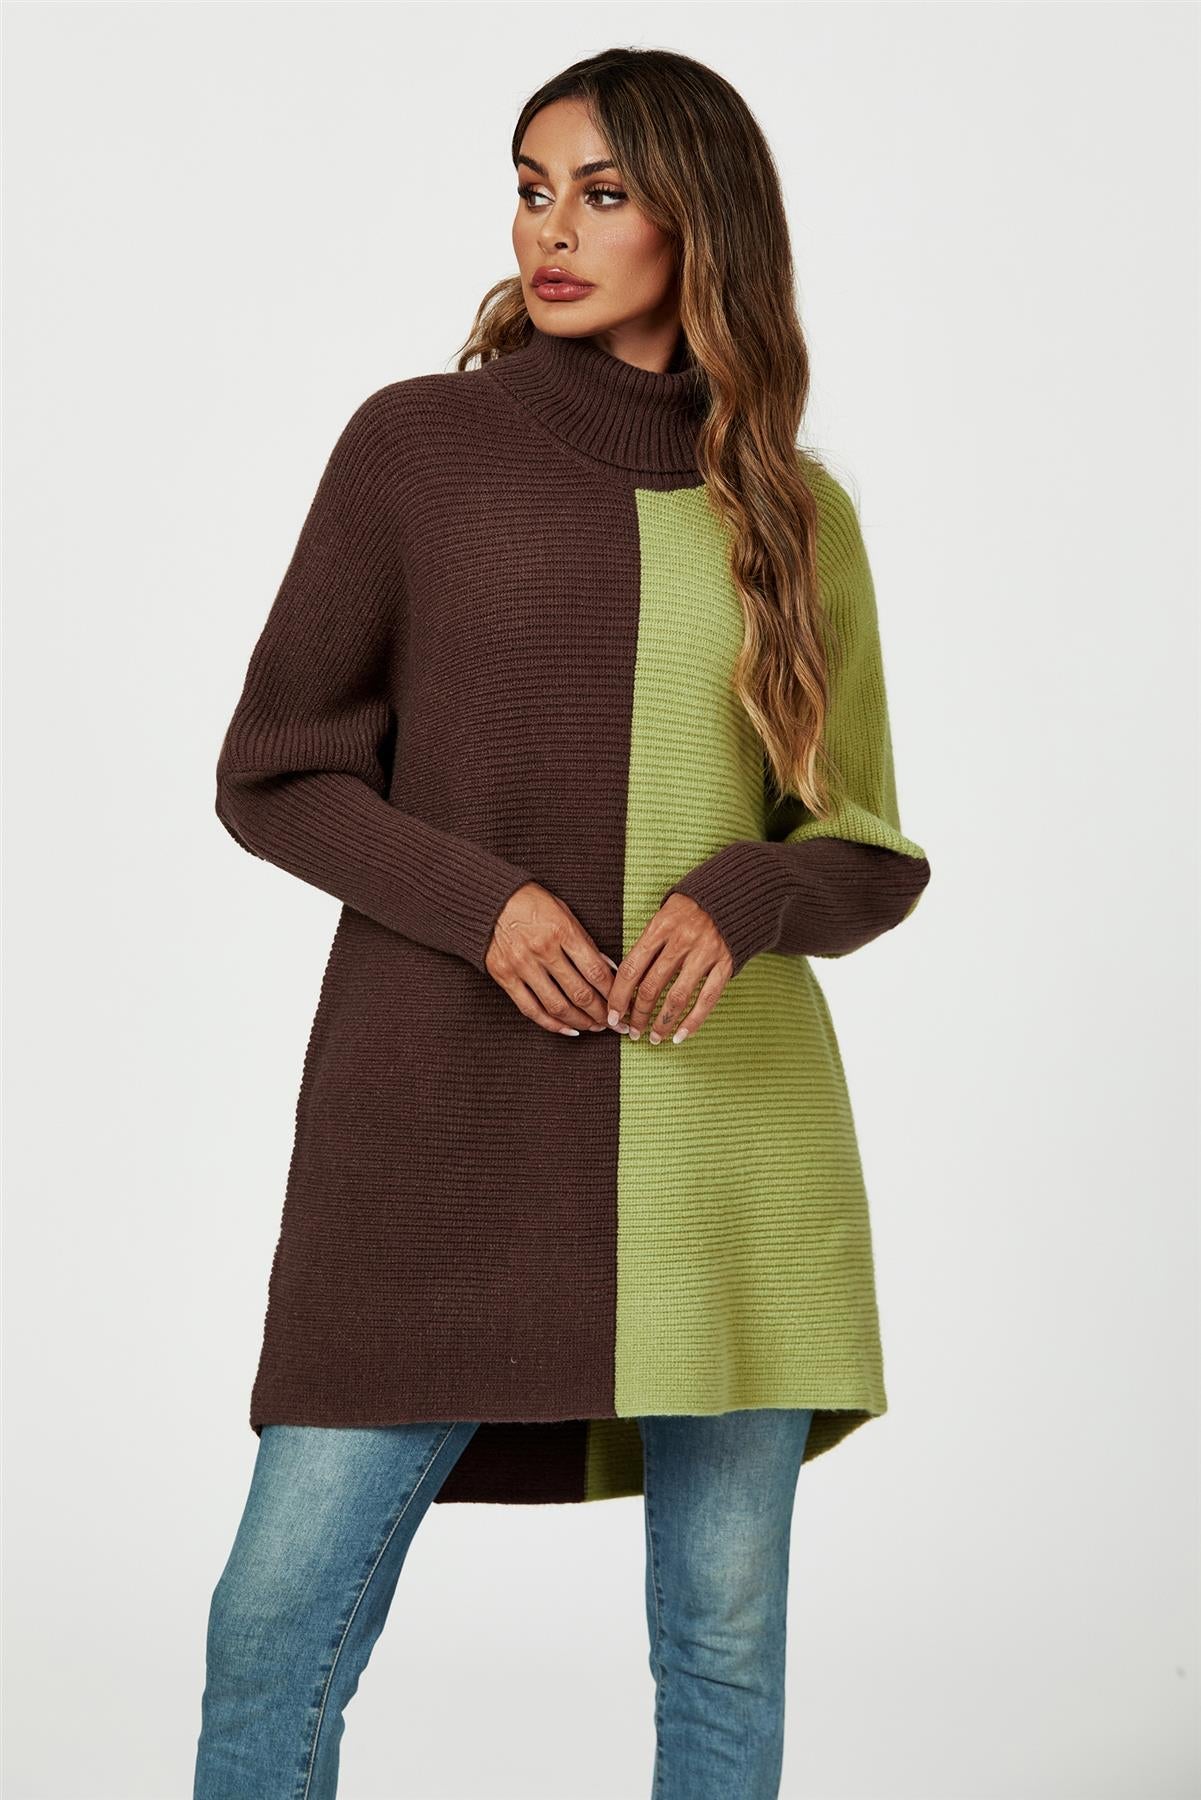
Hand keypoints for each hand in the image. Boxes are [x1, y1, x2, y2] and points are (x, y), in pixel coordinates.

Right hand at [485, 882, 616, 1035]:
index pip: (596, 971)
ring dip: (580, 1022)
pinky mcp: (504, 976)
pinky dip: (551, 1024)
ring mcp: (522, 965)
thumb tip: (608, 969)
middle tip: (613, 1022)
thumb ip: (585, 942)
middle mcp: (543, 950)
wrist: (489, 899)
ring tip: (594, 1027)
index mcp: (562, 931)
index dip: (613, 992)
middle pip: (580, 993)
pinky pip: (530, 1009)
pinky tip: (567, 1029)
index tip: (622, 1003)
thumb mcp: (564, 912)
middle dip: (601, 1013)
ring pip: (557, 1006)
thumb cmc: (531, 902)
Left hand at [606, 893, 733, 1044]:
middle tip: (631, 1031)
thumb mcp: (664, 914)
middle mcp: (681, 940)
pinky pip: (707, 998)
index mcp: (660, 927)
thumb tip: (627, 979)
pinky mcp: (726, 963)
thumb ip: (648, 943)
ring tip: (653, 1037)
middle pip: (652, 986)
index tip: (612, 1015)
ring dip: (662, 1022)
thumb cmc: (692, 906)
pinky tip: (680, 1036)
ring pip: (678, 996)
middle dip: (638, 1014)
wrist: (735, 892)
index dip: (619, 996)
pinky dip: (693, 1021)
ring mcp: (705, 952)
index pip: (631, 968)